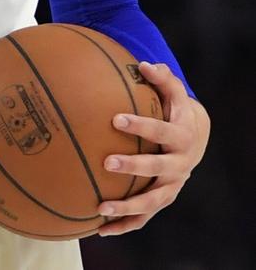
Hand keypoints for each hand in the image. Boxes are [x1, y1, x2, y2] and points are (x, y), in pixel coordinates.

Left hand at [97, 61, 210, 235]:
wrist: (195, 138)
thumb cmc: (175, 109)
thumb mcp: (173, 92)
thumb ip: (161, 77)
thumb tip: (143, 65)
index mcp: (180, 136)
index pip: (160, 131)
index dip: (140, 126)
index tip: (116, 119)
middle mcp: (179, 164)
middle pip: (157, 168)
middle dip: (133, 167)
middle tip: (108, 163)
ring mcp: (172, 186)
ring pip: (152, 202)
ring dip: (127, 207)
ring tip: (101, 208)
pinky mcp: (162, 199)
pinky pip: (144, 218)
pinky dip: (124, 225)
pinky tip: (100, 230)